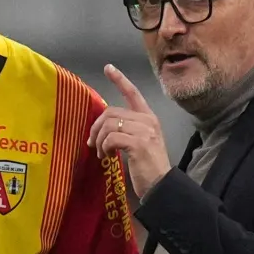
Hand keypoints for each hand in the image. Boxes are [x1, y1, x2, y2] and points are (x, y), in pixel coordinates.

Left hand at [88, 64, 172, 199]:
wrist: (161, 185)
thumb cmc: (147, 168)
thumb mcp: (139, 143)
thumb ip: (126, 131)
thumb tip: (102, 128)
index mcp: (148, 118)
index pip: (133, 93)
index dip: (120, 80)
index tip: (108, 68)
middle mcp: (148, 120)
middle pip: (111, 112)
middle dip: (96, 127)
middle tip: (93, 143)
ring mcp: (144, 131)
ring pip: (109, 124)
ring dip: (99, 140)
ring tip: (102, 153)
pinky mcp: (138, 143)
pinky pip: (111, 137)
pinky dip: (104, 147)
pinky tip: (106, 156)